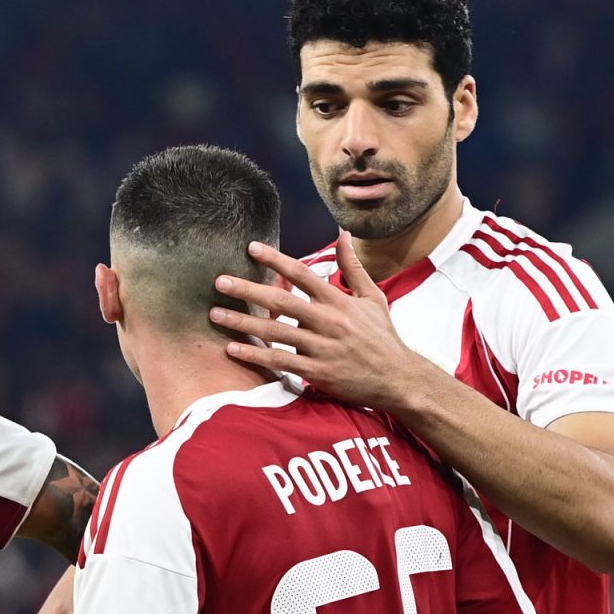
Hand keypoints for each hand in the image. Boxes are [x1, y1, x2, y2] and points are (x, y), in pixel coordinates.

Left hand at [210, 232, 428, 407]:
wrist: (398, 379)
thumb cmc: (383, 337)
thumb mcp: (373, 298)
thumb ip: (353, 267)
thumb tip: (343, 234)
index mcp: (339, 301)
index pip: (302, 274)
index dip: (276, 259)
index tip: (251, 248)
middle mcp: (328, 321)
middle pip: (281, 301)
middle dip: (247, 289)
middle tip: (219, 281)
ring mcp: (321, 348)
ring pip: (275, 332)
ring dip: (243, 322)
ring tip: (215, 313)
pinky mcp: (317, 372)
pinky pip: (280, 361)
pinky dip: (256, 355)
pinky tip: (233, 348)